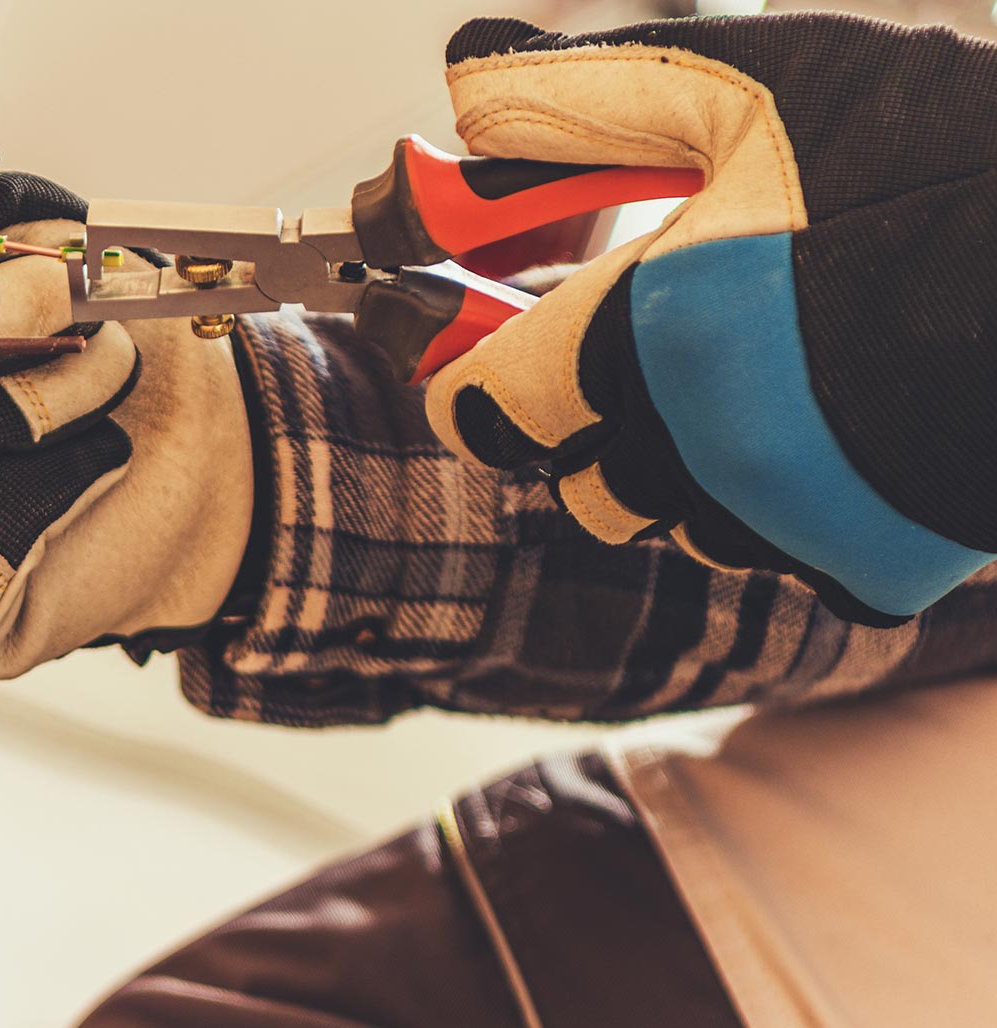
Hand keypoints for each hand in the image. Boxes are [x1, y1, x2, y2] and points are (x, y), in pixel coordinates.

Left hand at [424, 13, 996, 623]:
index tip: (489, 375)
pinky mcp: (875, 565)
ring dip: (698, 478)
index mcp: (649, 333)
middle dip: (595, 440)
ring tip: (777, 387)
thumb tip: (464, 83)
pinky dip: (802, 520)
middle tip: (656, 369)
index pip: (489, 413)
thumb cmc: (939, 153)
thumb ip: (591, 98)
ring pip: (683, 532)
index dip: (478, 394)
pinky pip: (792, 568)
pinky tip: (850, 440)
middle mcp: (700, 448)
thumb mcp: (758, 85)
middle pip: (582, 491)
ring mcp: (789, 521)